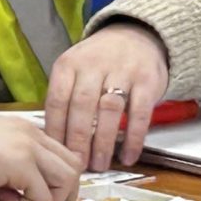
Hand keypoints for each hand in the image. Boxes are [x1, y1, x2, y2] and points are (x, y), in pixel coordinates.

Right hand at [0, 116, 82, 200]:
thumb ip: (12, 184)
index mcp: (23, 130)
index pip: (62, 155)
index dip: (58, 183)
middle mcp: (30, 133)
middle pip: (74, 167)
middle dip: (64, 195)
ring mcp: (27, 146)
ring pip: (68, 180)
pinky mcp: (19, 162)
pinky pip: (43, 197)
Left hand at [44, 22, 172, 170]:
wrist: (136, 35)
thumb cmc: (99, 62)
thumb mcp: (74, 70)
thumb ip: (65, 98)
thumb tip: (52, 140)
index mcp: (69, 65)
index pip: (57, 100)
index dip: (56, 130)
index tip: (56, 154)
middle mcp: (93, 65)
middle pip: (81, 107)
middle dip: (78, 140)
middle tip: (78, 165)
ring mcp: (122, 71)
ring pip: (109, 110)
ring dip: (103, 142)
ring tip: (100, 164)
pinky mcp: (147, 80)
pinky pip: (139, 114)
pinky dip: (133, 138)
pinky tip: (128, 156)